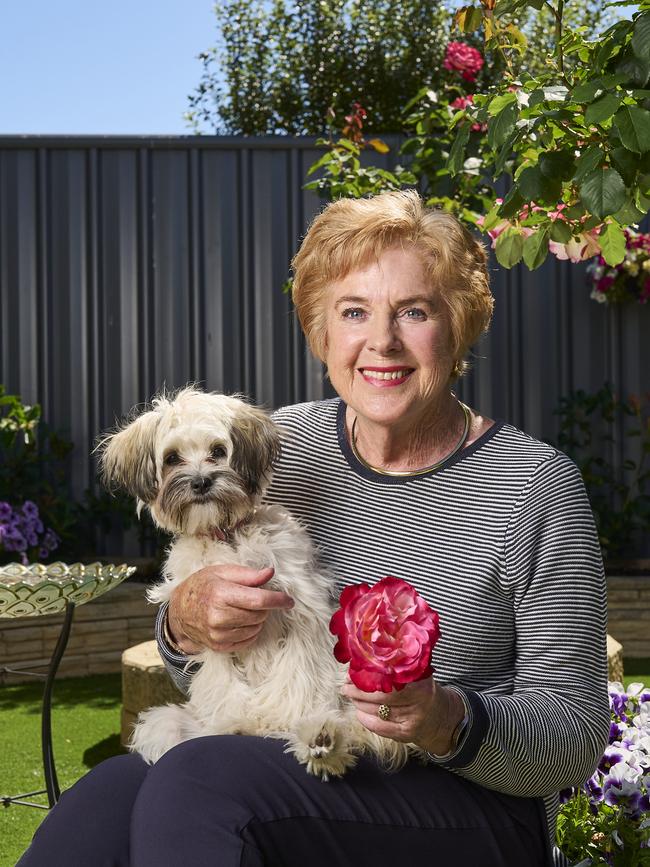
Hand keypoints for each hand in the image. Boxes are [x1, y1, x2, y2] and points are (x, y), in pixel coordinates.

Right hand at [167, 565, 293, 654]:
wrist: (180, 610)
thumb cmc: (203, 586)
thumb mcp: (222, 572)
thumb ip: (248, 574)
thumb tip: (270, 572)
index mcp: (221, 594)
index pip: (259, 600)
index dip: (278, 600)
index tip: (289, 600)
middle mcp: (219, 617)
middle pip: (259, 615)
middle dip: (264, 607)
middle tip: (253, 598)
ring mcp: (218, 634)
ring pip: (256, 628)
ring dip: (257, 619)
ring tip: (244, 609)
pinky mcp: (219, 646)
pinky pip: (248, 640)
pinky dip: (250, 630)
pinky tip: (240, 621)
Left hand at [340, 676, 464, 754]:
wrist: (441, 718)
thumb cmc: (422, 691)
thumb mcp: (418, 675)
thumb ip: (399, 667)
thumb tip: (368, 656)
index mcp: (421, 681)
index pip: (391, 677)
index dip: (370, 673)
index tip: (355, 668)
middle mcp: (419, 701)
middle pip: (381, 695)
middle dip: (359, 689)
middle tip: (346, 683)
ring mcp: (412, 719)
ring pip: (377, 710)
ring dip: (359, 703)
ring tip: (350, 694)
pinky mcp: (406, 734)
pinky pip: (379, 727)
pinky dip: (365, 719)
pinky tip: (359, 711)